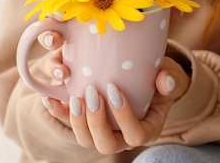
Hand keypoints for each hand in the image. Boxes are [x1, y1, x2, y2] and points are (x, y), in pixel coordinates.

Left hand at [31, 0, 189, 151]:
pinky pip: (71, 123)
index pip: (135, 135)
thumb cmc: (158, 78)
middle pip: (106, 145)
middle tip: (92, 93)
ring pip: (85, 140)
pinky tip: (50, 98)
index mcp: (146, 130)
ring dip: (77, 120)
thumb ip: (169, 80)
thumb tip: (164, 80)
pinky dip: (59, 112)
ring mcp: (103, 132)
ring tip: (75, 96)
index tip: (115, 89)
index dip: (124, 116)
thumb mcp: (168, 76)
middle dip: (96, 121)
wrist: (145, 79)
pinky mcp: (87, 122)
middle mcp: (122, 138)